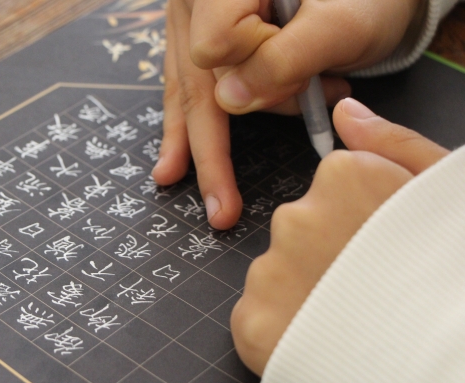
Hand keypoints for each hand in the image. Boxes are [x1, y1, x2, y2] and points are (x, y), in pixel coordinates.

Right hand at [155, 0, 422, 229]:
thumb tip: (228, 101)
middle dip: (213, 146)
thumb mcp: (338, 25)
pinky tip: (173, 164)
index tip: (304, 73)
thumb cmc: (364, 1)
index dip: (252, 70)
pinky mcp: (196, 41)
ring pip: (192, 92)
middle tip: (223, 207)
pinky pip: (189, 91)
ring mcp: (191, 20)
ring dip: (209, 145)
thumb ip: (283, 59)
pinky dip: (193, 131)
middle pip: (196, 79)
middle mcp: (197, 0)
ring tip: (216, 197)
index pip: (214, 43)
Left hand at [230, 98, 448, 375]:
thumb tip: (346, 112)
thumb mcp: (438, 192)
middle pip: (299, 229)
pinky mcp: (251, 322)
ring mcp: (269, 271)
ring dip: (300, 291)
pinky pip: (257, 315)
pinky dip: (280, 327)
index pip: (333, 185)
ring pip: (276, 271)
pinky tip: (318, 339)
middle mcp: (296, 218)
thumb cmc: (445, 275)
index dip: (358, 218)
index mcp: (345, 178)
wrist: (443, 364)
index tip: (377, 244)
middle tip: (363, 287)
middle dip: (323, 253)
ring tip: (346, 318)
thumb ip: (391, 145)